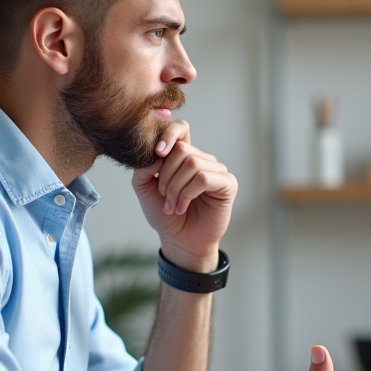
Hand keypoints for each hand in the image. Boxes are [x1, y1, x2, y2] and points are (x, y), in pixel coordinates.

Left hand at [132, 120, 236, 271]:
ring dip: (175, 188)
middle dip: (166, 175)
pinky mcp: (227, 184)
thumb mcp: (144, 188)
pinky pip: (203, 177)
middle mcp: (202, 159)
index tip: (156, 152)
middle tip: (163, 196)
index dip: (168, 134)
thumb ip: (143, 167)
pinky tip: (183, 207)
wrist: (179, 241)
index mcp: (184, 156)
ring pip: (192, 163)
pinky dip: (187, 193)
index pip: (181, 129)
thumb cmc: (164, 214)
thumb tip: (157, 154)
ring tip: (173, 206)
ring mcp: (217, 171)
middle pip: (182, 148)